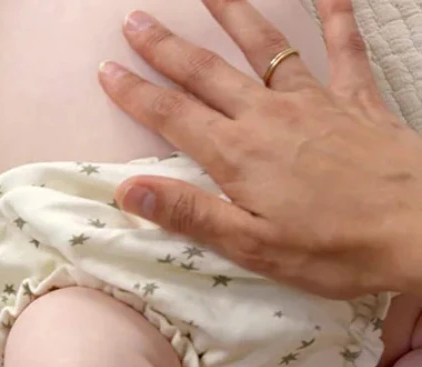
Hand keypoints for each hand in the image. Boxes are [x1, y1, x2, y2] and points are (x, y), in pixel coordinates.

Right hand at [98, 0, 421, 298]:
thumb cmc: (335, 248)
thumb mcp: (251, 246)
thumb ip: (188, 213)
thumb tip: (126, 190)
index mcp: (236, 154)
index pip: (171, 115)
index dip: (134, 92)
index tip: (106, 70)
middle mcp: (266, 116)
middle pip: (205, 73)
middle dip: (164, 47)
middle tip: (134, 21)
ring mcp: (313, 100)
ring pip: (263, 49)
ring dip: (232, 16)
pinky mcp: (356, 98)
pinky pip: (344, 48)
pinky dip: (335, 17)